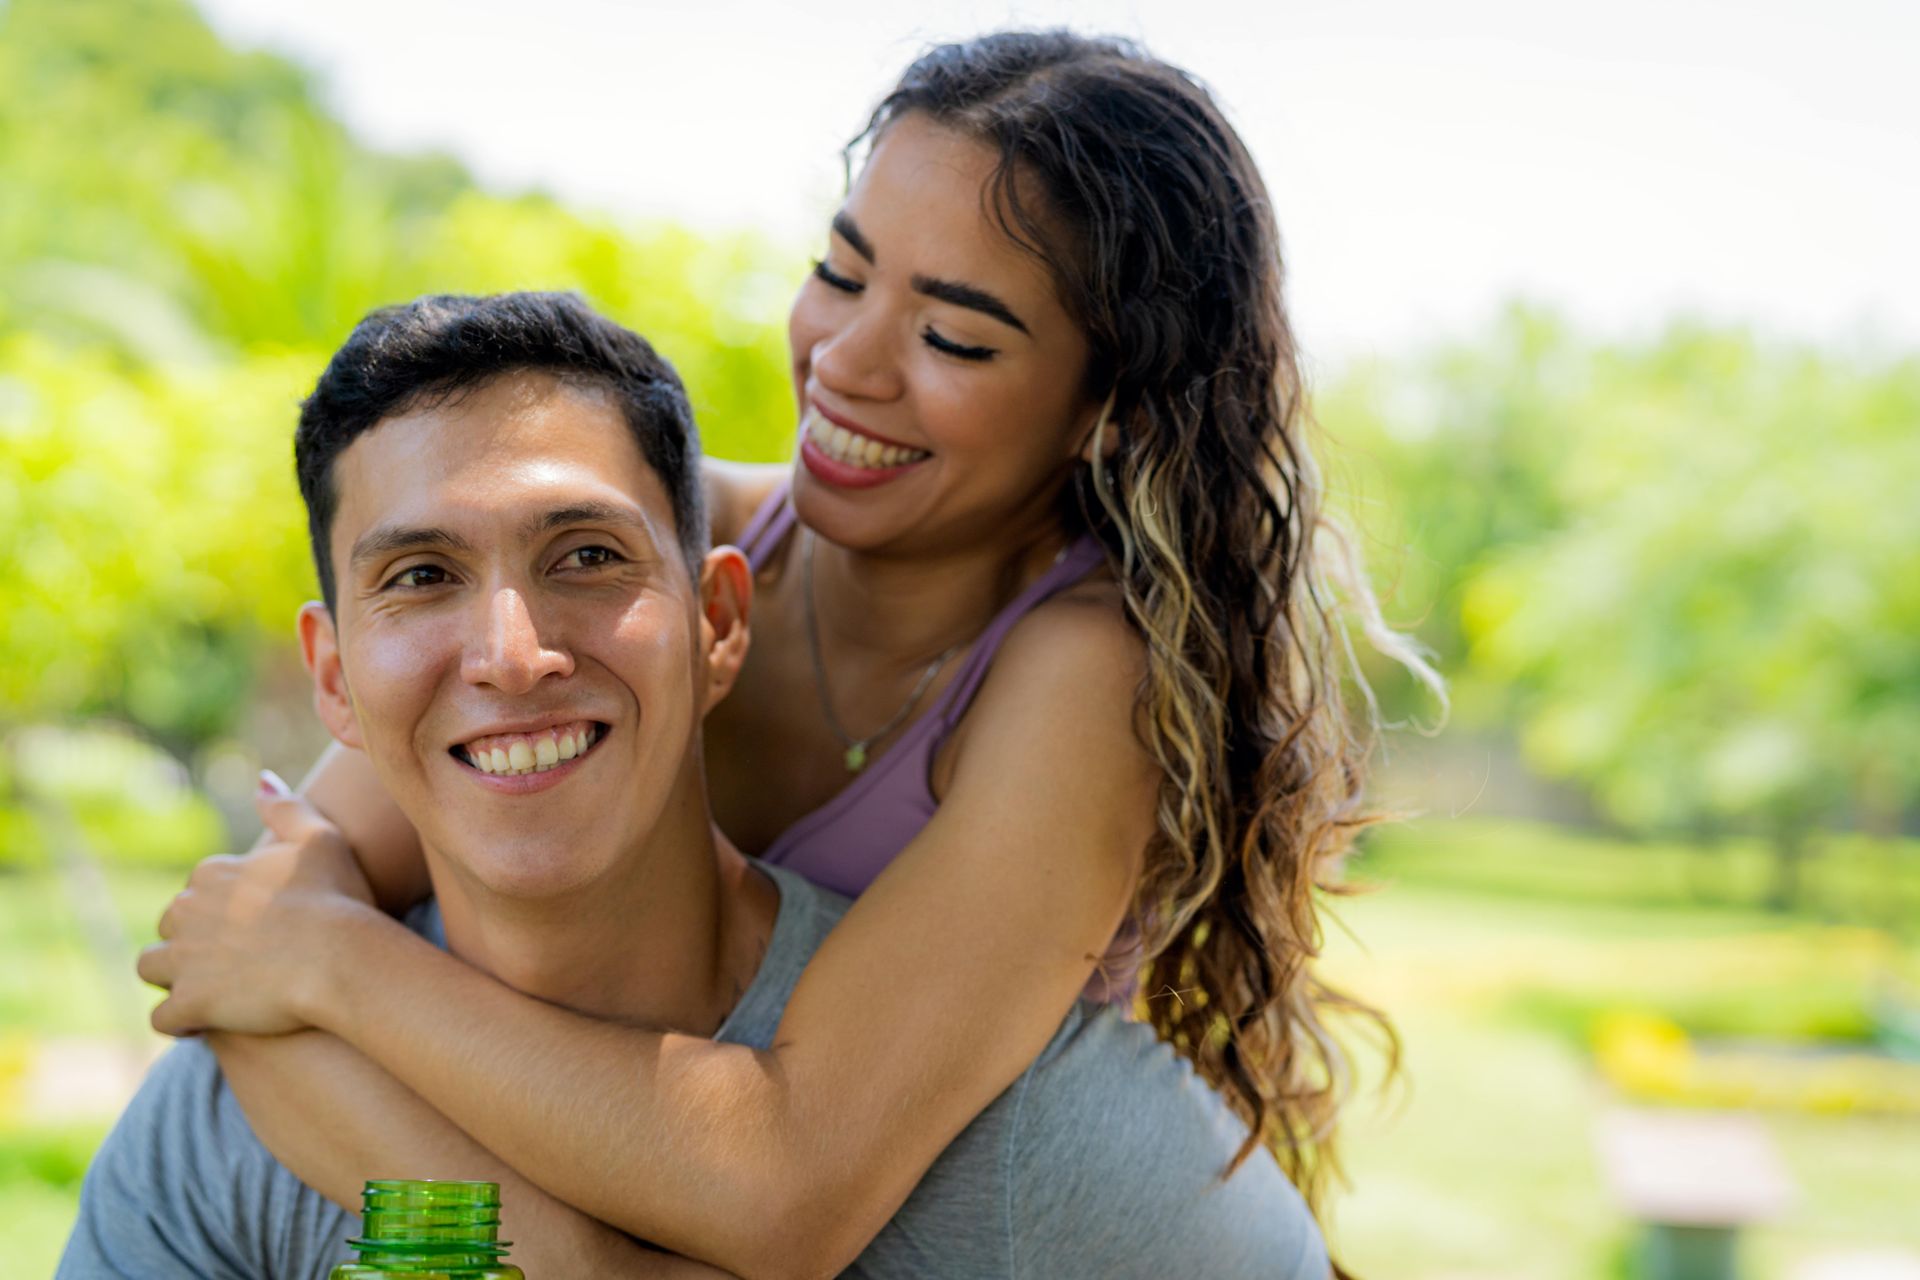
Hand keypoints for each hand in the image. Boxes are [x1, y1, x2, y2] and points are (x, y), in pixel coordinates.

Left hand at [139, 772, 381, 1036]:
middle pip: (171, 925)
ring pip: (152, 968)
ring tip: (209, 989)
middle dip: (192, 940)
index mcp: (212, 873)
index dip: (222, 908)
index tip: (254, 926)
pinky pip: (164, 1017)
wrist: (340, 958)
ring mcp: (184, 959)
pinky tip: (206, 1022)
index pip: (197, 890)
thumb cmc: (337, 898)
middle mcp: (187, 911)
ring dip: (172, 978)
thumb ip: (287, 807)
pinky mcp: (190, 1001)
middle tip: (235, 958)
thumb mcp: (321, 838)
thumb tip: (261, 780)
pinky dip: (180, 1020)